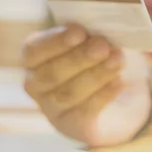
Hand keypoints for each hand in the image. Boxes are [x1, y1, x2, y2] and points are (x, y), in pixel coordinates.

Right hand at [22, 24, 151, 146]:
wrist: (113, 96)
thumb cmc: (97, 57)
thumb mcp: (93, 41)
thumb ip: (92, 34)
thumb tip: (105, 27)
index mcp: (35, 59)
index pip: (33, 50)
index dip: (54, 41)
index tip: (79, 31)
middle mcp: (37, 85)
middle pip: (52, 74)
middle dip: (79, 58)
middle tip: (102, 45)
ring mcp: (53, 108)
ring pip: (69, 93)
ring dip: (96, 75)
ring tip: (117, 60)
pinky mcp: (73, 124)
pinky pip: (86, 111)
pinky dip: (103, 94)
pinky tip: (118, 81)